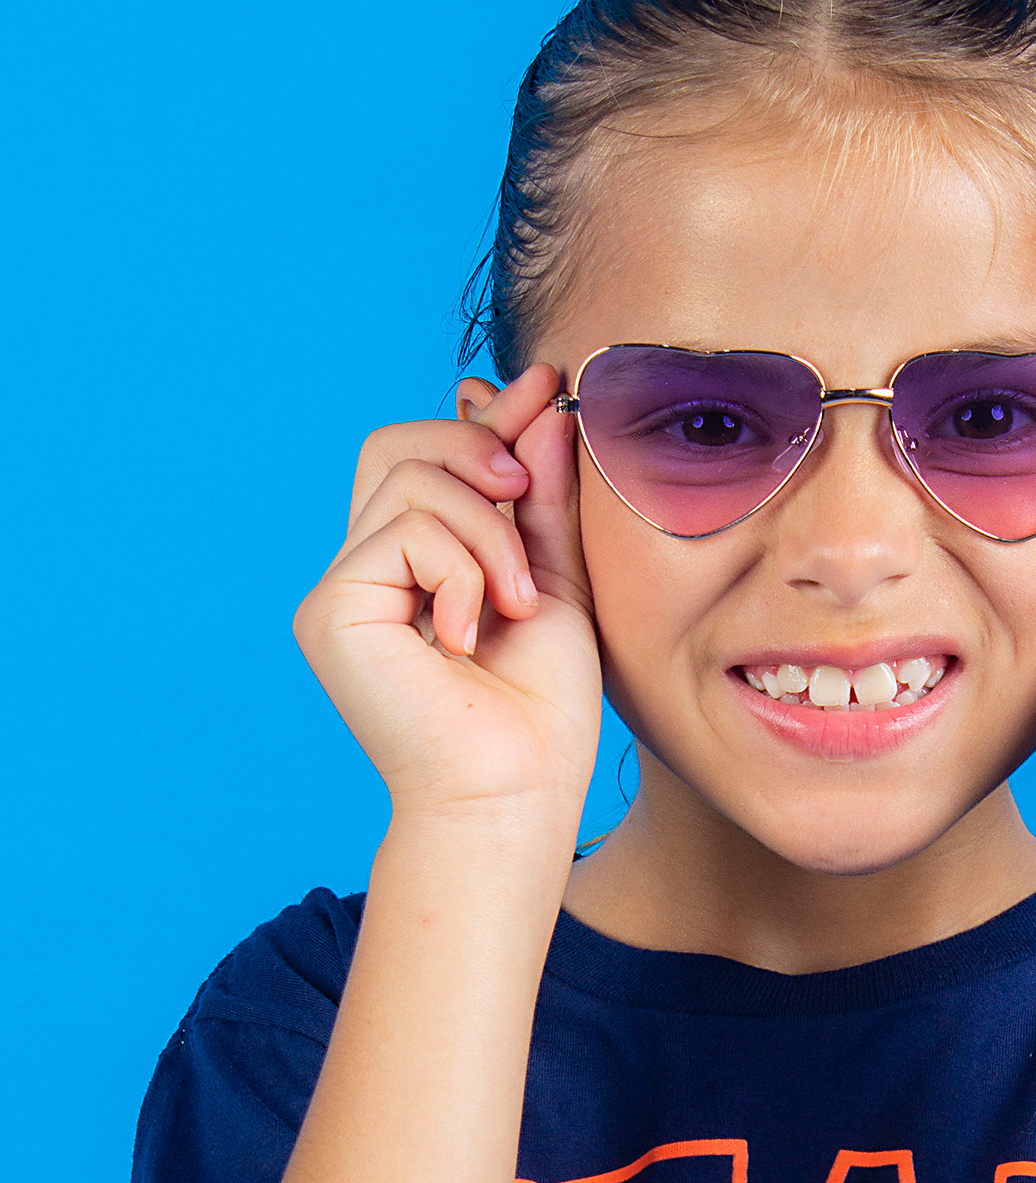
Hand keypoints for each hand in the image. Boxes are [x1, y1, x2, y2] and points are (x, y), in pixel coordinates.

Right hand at [294, 365, 602, 823]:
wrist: (516, 793)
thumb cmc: (543, 714)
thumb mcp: (556, 582)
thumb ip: (543, 498)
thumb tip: (540, 403)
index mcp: (416, 565)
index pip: (429, 455)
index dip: (484, 419)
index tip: (550, 389)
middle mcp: (369, 570)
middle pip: (400, 444)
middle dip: (477, 451)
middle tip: (527, 499)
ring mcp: (343, 590)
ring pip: (410, 480)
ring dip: (486, 530)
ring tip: (513, 602)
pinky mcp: (332, 611)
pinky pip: (403, 531)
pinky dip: (459, 570)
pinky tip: (469, 634)